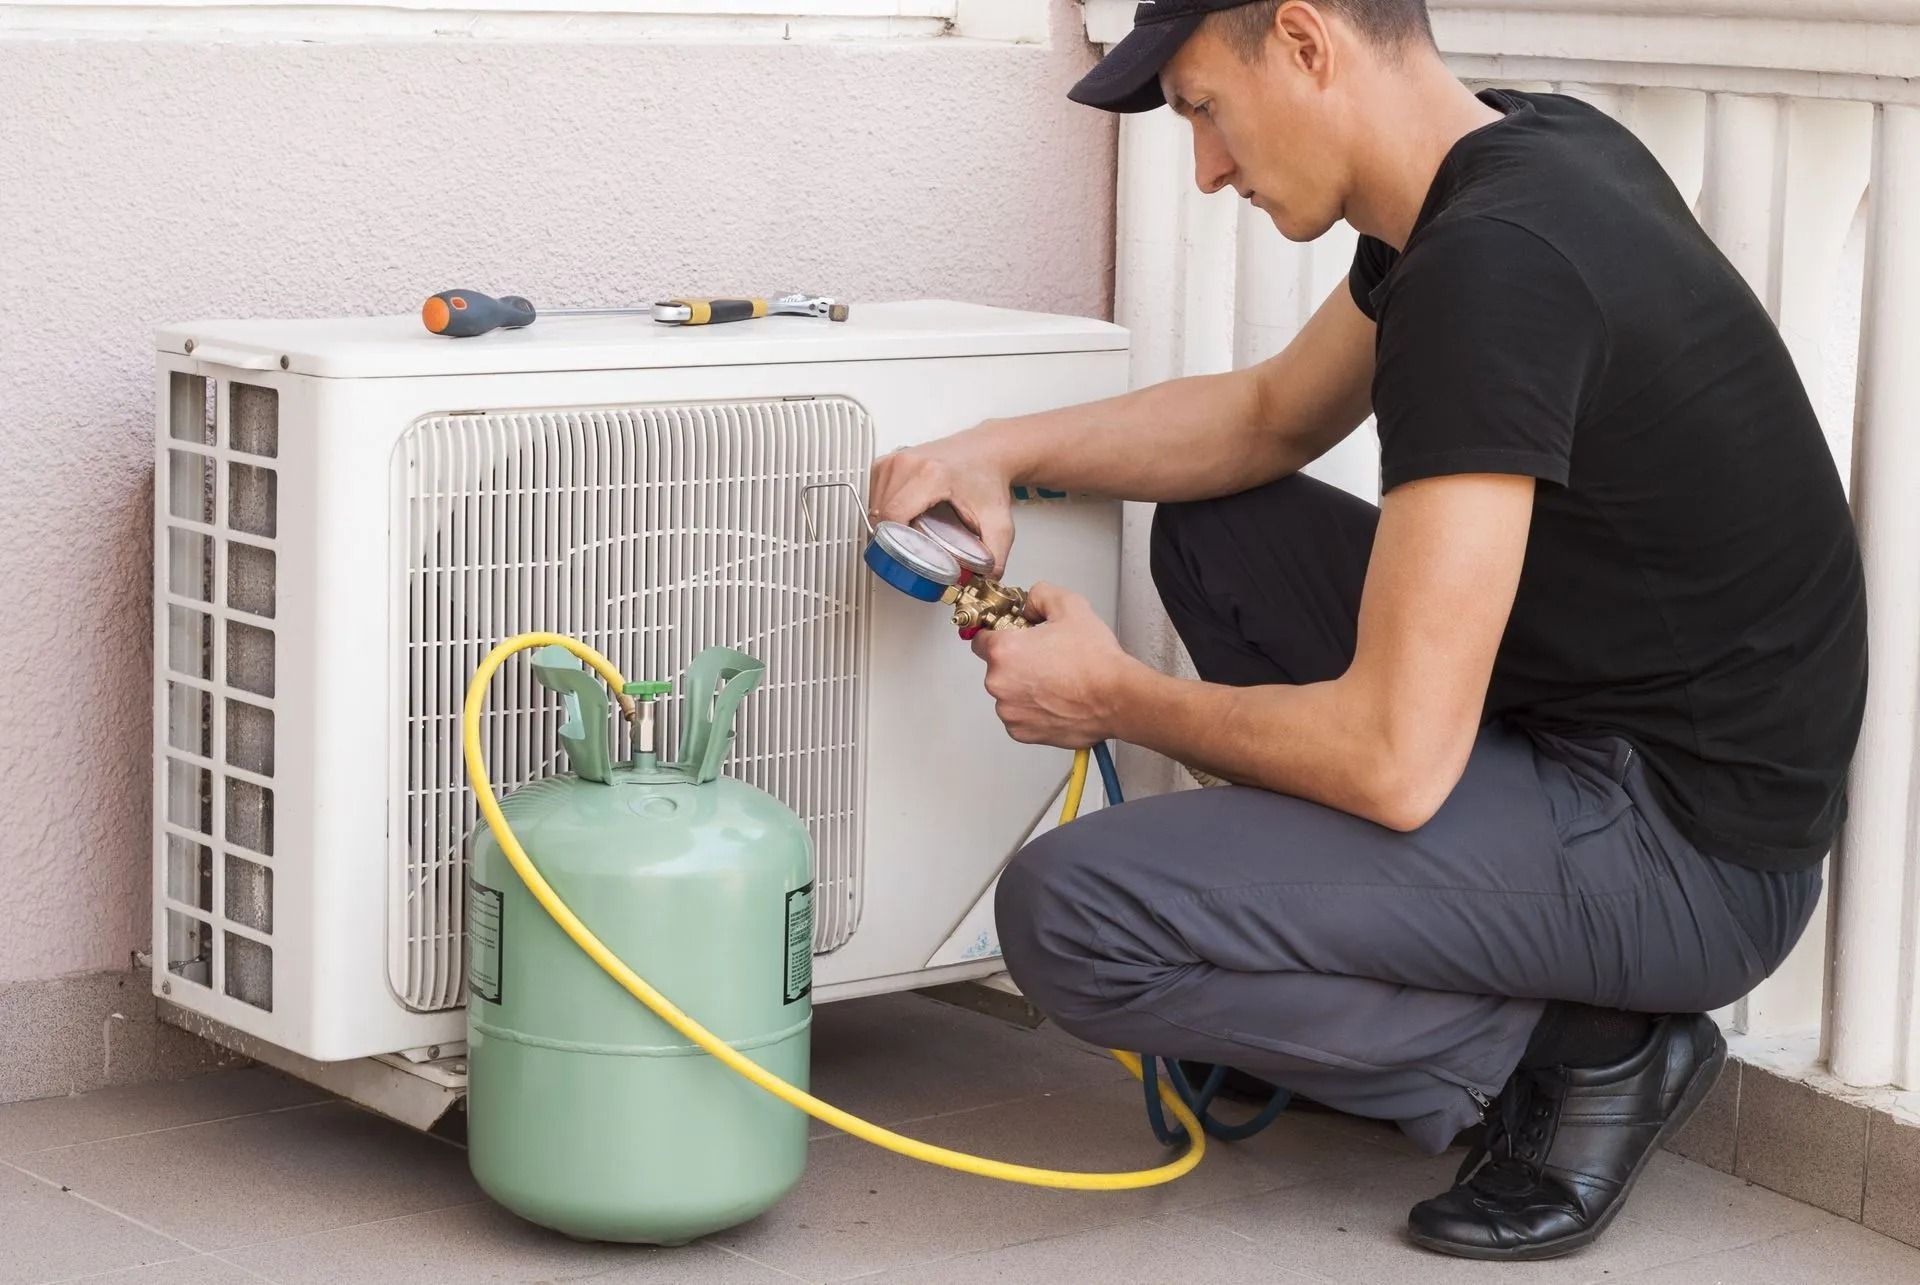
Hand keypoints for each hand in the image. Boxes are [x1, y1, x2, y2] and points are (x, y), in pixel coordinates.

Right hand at [870, 429, 1015, 574]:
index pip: (894, 517)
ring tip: (906, 535)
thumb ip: (996, 553)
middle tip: (910, 553)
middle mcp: (907, 463)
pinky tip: (902, 517)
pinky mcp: (885, 463)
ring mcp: (893, 461)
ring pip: (873, 507)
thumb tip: (986, 579)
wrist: (986, 452)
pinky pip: (872, 496)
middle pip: (880, 515)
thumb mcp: (998, 520)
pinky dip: (882, 512)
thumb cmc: (987, 478)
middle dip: (891, 540)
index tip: (904, 557)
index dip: (894, 543)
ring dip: (885, 527)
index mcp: (930, 475)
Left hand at [971, 583, 1138, 746]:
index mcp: (1003, 651)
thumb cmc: (1095, 661)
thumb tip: (1029, 605)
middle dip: (1016, 661)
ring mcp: (1009, 711)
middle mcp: (999, 684)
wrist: (1117, 698)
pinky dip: (1032, 709)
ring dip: (1023, 687)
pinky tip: (1055, 699)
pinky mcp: (1022, 732)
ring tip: (1055, 680)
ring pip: (1008, 693)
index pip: (981, 638)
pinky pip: (1019, 716)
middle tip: (1046, 657)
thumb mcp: (1069, 606)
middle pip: (996, 667)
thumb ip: (1040, 595)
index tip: (1014, 637)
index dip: (999, 634)